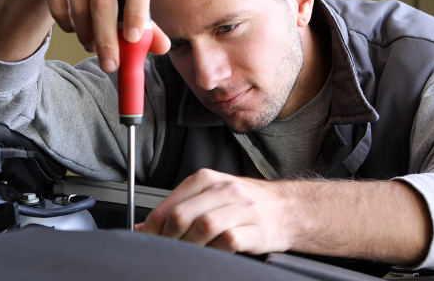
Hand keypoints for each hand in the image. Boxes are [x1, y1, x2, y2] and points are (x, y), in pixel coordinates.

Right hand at [36, 0, 169, 70]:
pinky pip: (58, 6)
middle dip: (107, 39)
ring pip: (79, 7)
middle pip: (103, 1)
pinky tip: (74, 28)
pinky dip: (67, 25)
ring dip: (86, 35)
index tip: (132, 40)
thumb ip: (147, 24)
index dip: (136, 11)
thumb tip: (163, 47)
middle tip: (110, 65)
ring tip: (91, 46)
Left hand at [138, 169, 292, 254]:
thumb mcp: (210, 196)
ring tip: (185, 253)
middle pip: (183, 215)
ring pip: (204, 227)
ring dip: (189, 245)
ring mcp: (241, 208)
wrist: (288, 209)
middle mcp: (223, 189)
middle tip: (164, 249)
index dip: (153, 226)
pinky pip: (228, 242)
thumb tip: (145, 227)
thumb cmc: (245, 204)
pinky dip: (214, 251)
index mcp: (206, 179)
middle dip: (168, 237)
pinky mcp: (255, 229)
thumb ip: (179, 208)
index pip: (170, 203)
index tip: (145, 239)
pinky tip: (210, 254)